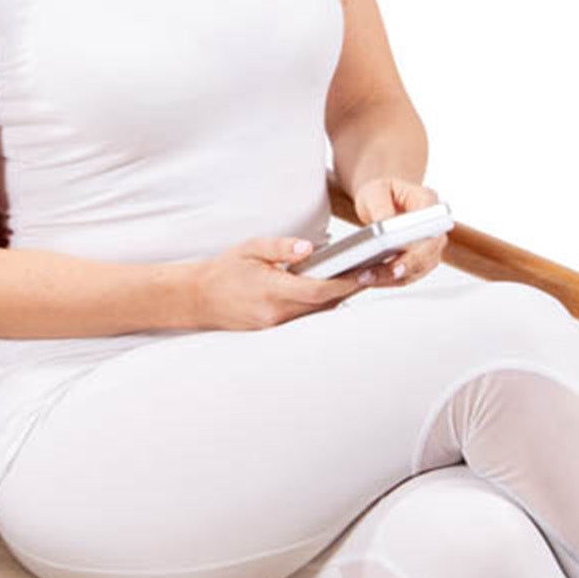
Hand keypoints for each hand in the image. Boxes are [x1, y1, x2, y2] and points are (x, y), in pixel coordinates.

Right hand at [188, 234, 373, 330]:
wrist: (197, 298)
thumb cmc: (223, 271)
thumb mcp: (251, 249)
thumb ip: (282, 247)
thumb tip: (310, 247)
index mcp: (271, 290)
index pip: (318, 291)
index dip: (345, 284)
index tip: (367, 272)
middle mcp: (276, 314)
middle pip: (326, 305)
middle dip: (353, 289)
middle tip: (381, 272)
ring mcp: (275, 326)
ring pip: (319, 314)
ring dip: (341, 298)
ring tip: (366, 277)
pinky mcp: (274, 330)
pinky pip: (306, 319)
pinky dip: (322, 305)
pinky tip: (336, 292)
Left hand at [348, 176, 446, 289]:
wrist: (379, 200)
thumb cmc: (380, 192)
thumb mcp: (375, 191)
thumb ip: (381, 206)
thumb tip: (384, 226)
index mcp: (429, 202)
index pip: (432, 227)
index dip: (420, 247)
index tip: (401, 259)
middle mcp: (435, 226)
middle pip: (427, 255)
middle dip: (401, 269)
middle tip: (373, 275)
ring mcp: (429, 246)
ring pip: (417, 270)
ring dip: (390, 278)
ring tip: (363, 278)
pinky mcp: (418, 261)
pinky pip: (406, 276)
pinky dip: (387, 280)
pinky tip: (367, 279)